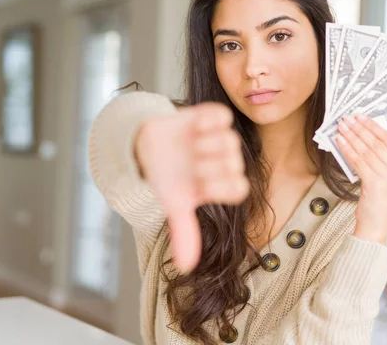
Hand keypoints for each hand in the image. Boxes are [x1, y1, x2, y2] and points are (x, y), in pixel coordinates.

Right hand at [135, 103, 248, 271]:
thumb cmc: (165, 179)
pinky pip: (221, 117)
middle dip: (207, 164)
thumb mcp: (173, 205)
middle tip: (189, 163)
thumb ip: (184, 233)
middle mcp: (226, 162)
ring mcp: (220, 139)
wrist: (148, 147)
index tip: (198, 183)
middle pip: (234, 163)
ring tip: (189, 145)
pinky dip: (206, 121)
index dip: (219, 185)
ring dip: (206, 144)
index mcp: (222, 184)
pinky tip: (193, 127)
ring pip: (230, 140)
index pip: (238, 187)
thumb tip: (186, 268)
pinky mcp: (212, 117)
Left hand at [336, 115, 386, 243]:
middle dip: (360, 129)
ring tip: (341, 128)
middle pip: (377, 143)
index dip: (373, 126)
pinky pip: (358, 161)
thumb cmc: (379, 202)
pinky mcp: (375, 183)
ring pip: (366, 151)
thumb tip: (363, 136)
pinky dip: (348, 150)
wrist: (376, 225)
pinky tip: (340, 142)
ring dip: (352, 137)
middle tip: (348, 119)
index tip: (361, 117)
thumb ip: (382, 159)